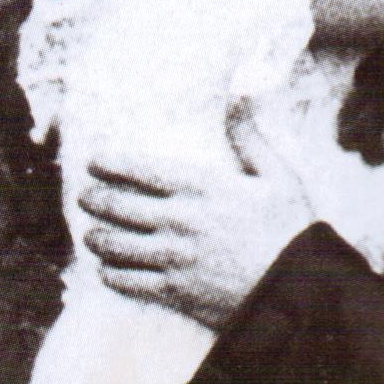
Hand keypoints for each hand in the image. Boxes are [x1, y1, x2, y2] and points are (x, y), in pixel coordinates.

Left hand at [76, 102, 316, 331]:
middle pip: (119, 208)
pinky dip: (113, 276)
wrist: (298, 290)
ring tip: (91, 235)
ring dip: (98, 239)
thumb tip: (238, 91)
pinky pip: (131, 282)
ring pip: (117, 246)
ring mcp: (174, 258)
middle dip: (95, 200)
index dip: (110, 164)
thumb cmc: (291, 230)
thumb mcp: (278, 175)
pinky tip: (107, 272)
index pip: (140, 170)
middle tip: (84, 197)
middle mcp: (179, 221)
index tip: (93, 162)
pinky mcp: (176, 292)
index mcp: (200, 188)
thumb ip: (249, 135)